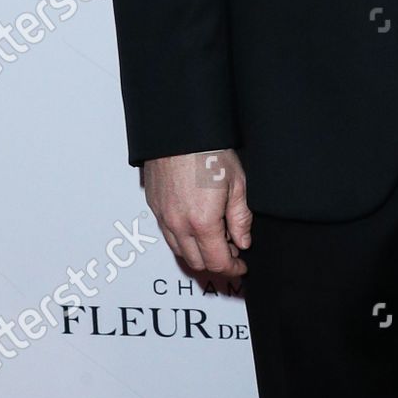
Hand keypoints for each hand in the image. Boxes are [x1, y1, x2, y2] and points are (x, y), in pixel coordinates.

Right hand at [143, 149, 251, 276]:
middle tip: (232, 250)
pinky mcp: (154, 206)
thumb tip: (243, 241)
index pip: (217, 262)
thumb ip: (240, 218)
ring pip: (179, 251)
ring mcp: (163, 216)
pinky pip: (167, 234)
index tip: (241, 265)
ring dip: (198, 252)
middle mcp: (178, 224)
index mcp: (202, 222)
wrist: (180, 130)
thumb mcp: (237, 183)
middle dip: (216, 262)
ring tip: (215, 237)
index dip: (233, 267)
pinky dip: (182, 238)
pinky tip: (195, 224)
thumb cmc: (208, 150)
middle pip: (197, 262)